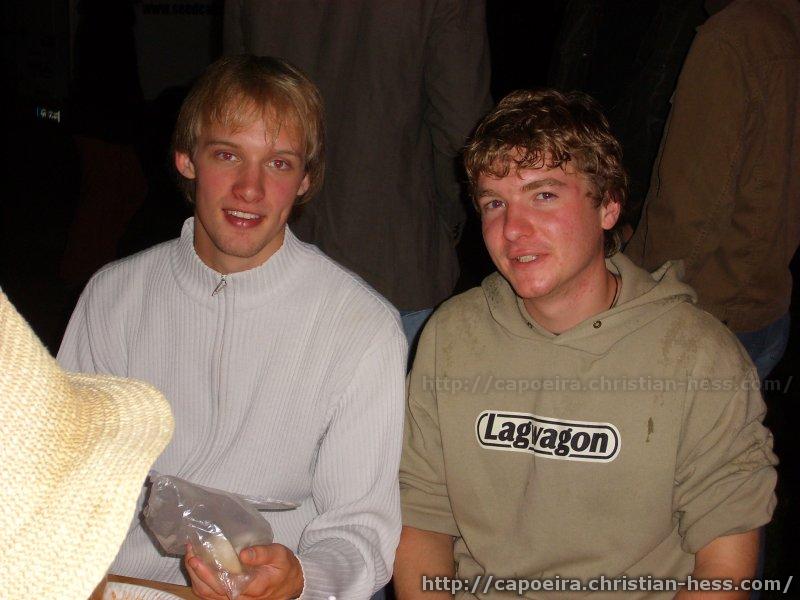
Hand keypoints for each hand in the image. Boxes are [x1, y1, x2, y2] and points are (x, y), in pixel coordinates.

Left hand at [186, 543, 303, 599]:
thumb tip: (243, 553)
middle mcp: (240, 597)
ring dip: (194, 576)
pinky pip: (209, 594)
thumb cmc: (284, 567)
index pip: (224, 583)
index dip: (207, 573)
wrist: (290, 584)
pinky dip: (199, 581)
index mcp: (253, 586)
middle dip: (196, 572)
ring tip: (190, 555)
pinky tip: (197, 565)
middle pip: (210, 591)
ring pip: (206, 595)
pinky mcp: (229, 598)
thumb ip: (262, 553)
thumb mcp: (279, 554)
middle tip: (189, 551)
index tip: (197, 558)